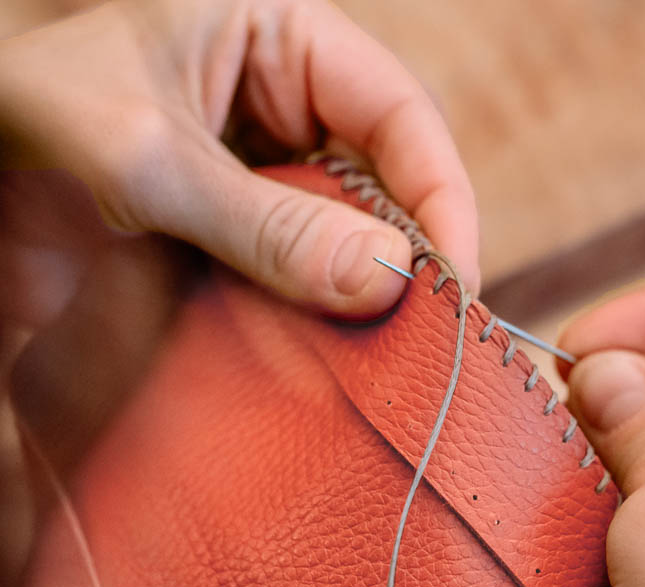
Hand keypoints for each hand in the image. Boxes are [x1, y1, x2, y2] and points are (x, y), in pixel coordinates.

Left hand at [0, 0, 478, 320]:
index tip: (454, 280)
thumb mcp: (152, 159)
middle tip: (427, 330)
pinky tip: (328, 343)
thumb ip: (269, 221)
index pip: (399, 113)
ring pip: (347, 227)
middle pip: (386, 177)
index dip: (440, 195)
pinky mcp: (238, 223)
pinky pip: (300, 262)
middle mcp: (281, 99)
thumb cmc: (26, 117)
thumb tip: (385, 278)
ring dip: (364, 285)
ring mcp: (262, 167)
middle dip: (408, 250)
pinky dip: (317, 304)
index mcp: (276, 34)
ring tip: (386, 346)